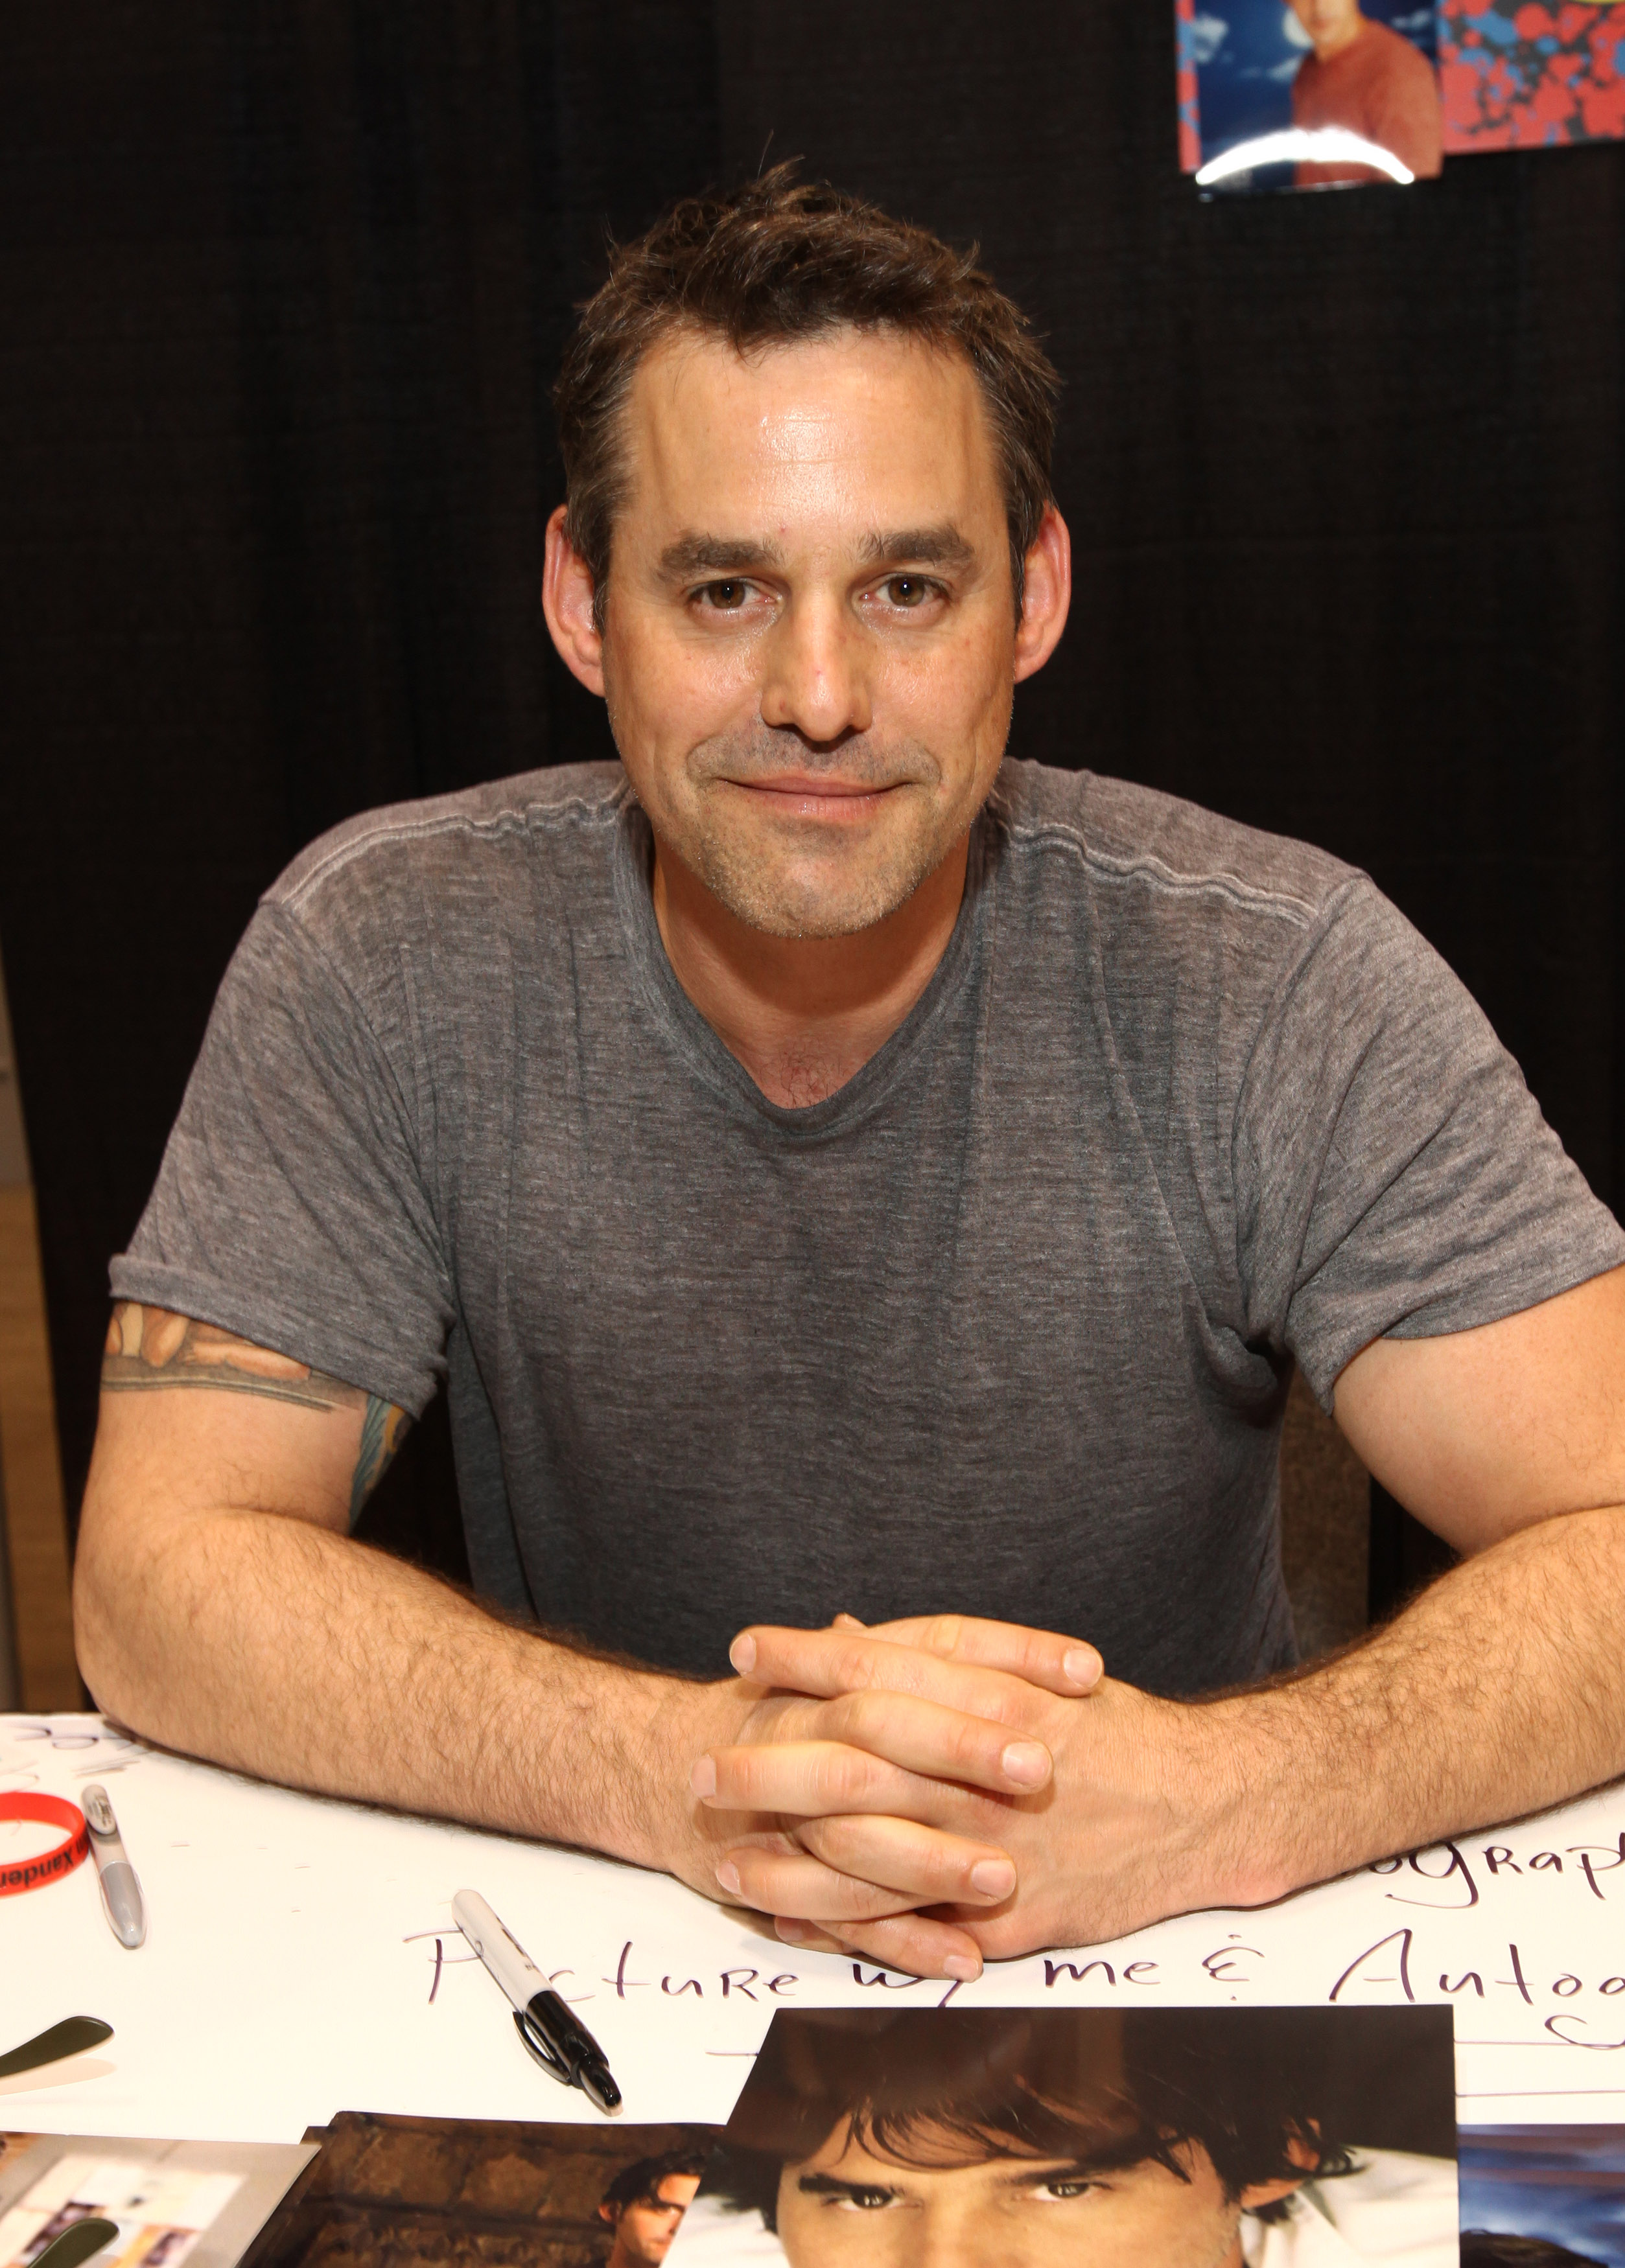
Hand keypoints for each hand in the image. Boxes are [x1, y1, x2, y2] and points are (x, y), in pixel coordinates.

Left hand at [691, 1617, 1253, 1977]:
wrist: (1205, 1807)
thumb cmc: (1113, 1733)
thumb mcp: (1032, 1672)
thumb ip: (939, 1654)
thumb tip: (844, 1632)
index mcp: (992, 1699)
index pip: (879, 1668)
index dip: (805, 1657)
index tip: (744, 1649)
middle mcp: (985, 1772)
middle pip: (855, 1764)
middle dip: (768, 1764)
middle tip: (700, 1763)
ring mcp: (997, 1848)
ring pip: (870, 1857)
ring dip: (788, 1859)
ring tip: (722, 1854)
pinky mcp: (1011, 1914)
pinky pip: (912, 1927)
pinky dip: (845, 1927)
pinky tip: (793, 1918)